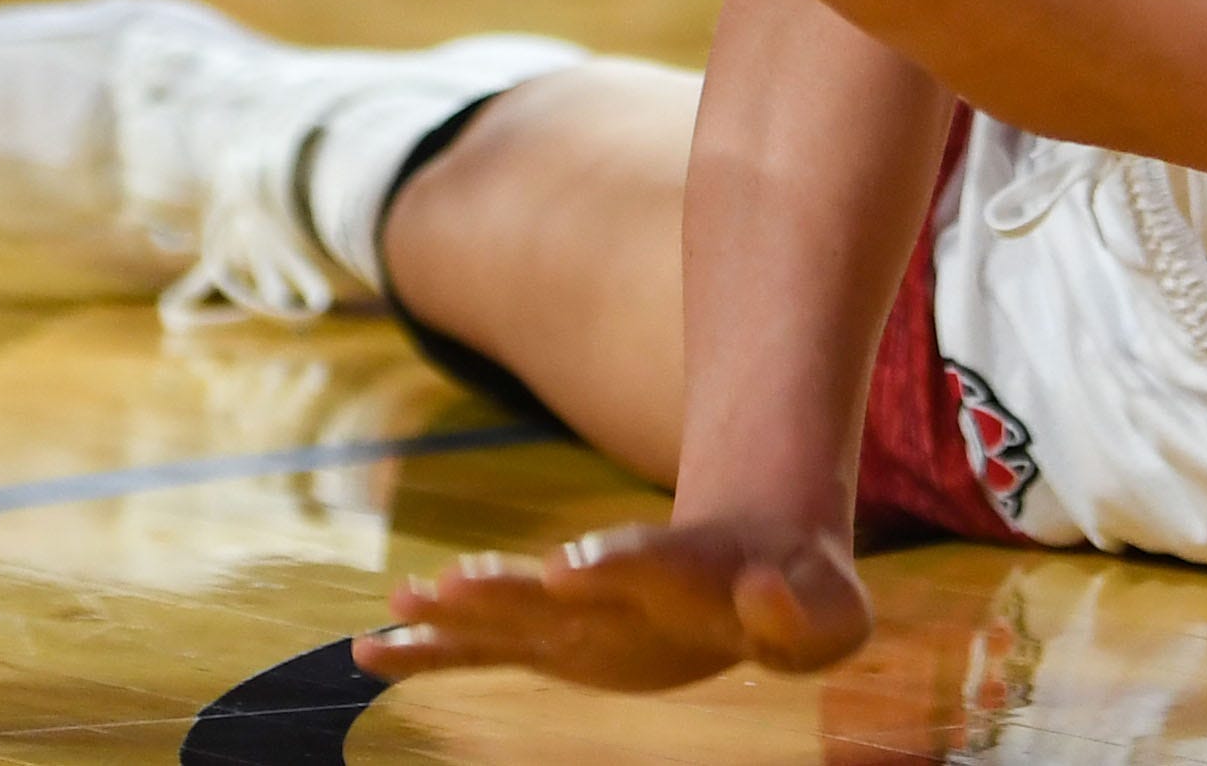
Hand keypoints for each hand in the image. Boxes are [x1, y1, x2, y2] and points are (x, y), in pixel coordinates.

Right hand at [354, 518, 870, 691]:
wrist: (751, 554)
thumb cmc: (800, 591)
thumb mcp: (834, 614)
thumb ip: (807, 615)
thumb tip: (765, 594)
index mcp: (685, 571)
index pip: (645, 561)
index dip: (610, 563)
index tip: (565, 566)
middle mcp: (617, 584)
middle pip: (557, 583)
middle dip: (506, 586)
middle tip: (449, 583)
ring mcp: (579, 612)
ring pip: (508, 610)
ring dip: (461, 608)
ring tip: (405, 601)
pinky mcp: (556, 643)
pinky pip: (482, 650)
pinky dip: (431, 652)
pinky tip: (371, 652)